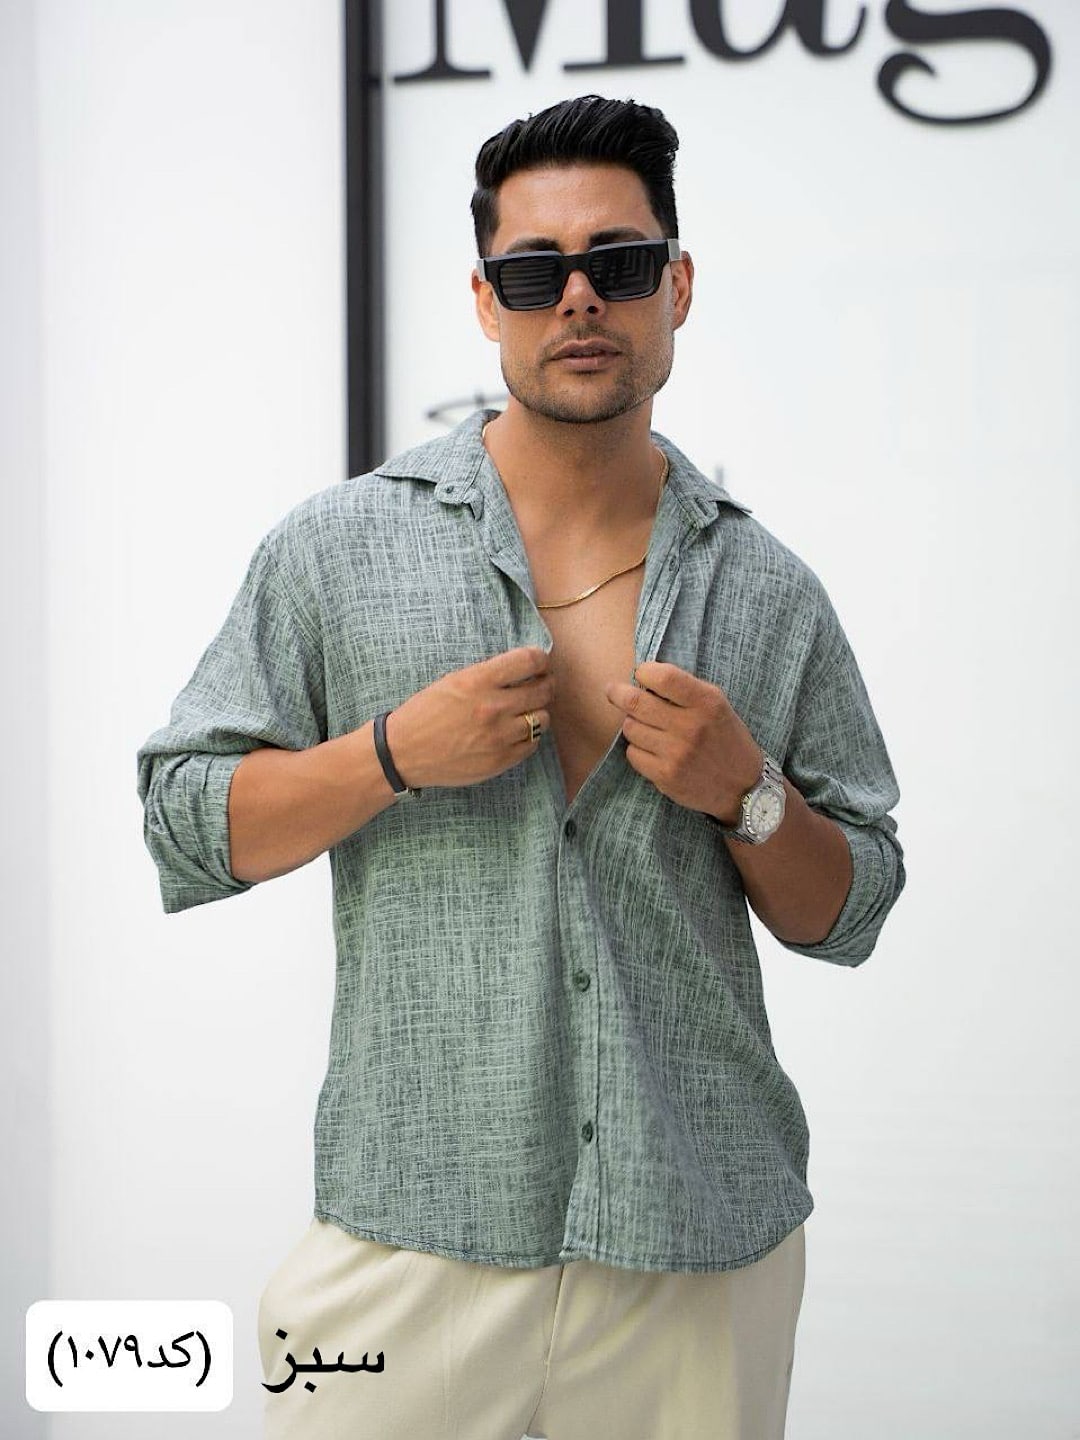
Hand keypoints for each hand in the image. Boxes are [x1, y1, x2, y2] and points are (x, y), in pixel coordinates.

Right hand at [385, 646, 554, 789]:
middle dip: (546, 684)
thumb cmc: (425, 713)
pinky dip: (529, 736)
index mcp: (478, 681)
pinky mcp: (500, 760)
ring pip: (542, 718)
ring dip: (538, 712)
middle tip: (542, 685)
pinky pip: (532, 744)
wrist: (404, 752)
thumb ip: (488, 675)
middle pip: (543, 690)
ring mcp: (499, 736)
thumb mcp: (453, 681)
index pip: (529, 661)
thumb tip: (524, 668)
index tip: (541, 663)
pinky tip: (517, 732)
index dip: (541, 659)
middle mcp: (493, 707)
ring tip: (527, 711)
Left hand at [605, 661, 761, 822]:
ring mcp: (677, 753)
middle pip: (635, 702)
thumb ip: (685, 690)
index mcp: (707, 702)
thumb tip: (643, 679)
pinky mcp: (666, 776)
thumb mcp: (717, 706)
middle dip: (618, 693)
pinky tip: (651, 749)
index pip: (663, 677)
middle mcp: (691, 727)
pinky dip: (637, 748)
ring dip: (632, 724)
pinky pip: (633, 754)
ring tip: (645, 726)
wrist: (742, 786)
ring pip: (630, 728)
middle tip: (613, 691)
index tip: (641, 673)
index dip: (644, 672)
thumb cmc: (725, 739)